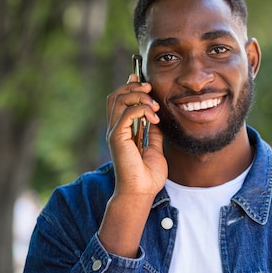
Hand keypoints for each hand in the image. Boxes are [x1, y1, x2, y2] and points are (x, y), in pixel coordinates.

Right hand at [105, 73, 165, 195]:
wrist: (142, 191)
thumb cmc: (147, 175)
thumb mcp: (155, 148)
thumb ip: (153, 132)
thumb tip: (156, 118)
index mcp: (123, 130)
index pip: (120, 100)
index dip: (129, 86)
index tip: (143, 80)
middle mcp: (116, 128)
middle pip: (116, 96)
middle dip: (133, 87)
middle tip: (150, 89)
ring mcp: (115, 132)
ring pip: (119, 100)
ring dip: (139, 96)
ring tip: (154, 106)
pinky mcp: (117, 137)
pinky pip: (127, 113)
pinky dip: (142, 109)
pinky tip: (154, 119)